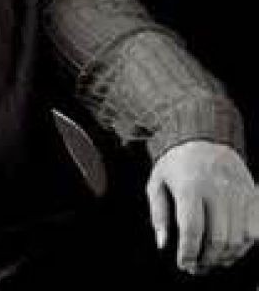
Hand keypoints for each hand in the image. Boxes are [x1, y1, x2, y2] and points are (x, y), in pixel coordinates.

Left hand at [146, 140, 257, 274]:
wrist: (201, 137)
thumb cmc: (176, 164)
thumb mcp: (157, 182)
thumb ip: (158, 213)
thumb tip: (163, 244)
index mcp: (190, 185)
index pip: (192, 228)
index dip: (188, 252)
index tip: (184, 264)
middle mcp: (217, 188)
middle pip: (219, 238)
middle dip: (208, 259)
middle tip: (198, 267)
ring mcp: (238, 191)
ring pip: (240, 239)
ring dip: (227, 257)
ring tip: (213, 260)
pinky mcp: (252, 193)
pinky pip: (255, 229)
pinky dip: (246, 245)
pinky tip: (231, 247)